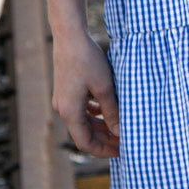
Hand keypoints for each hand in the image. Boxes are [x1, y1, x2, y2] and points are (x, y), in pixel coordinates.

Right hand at [51, 30, 120, 157]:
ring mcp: (63, 100)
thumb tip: (119, 132)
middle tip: (125, 140)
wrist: (70, 37)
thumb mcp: (104, 88)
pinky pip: (80, 109)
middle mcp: (63, 109)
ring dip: (100, 126)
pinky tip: (108, 109)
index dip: (103, 150)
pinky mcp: (66, 91)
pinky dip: (94, 113)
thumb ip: (112, 112)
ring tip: (120, 126)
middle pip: (84, 133)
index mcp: (70, 112)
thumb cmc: (88, 60)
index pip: (85, 143)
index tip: (121, 151)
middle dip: (104, 138)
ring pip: (83, 121)